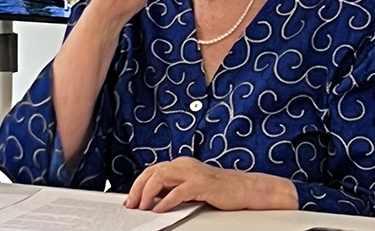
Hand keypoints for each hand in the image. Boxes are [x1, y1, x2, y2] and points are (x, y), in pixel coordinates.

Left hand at [124, 157, 297, 212]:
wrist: (244, 189)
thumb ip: (173, 189)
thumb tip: (152, 199)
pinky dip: (166, 201)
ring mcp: (193, 173)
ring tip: (142, 207)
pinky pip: (178, 192)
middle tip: (132, 205)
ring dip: (148, 193)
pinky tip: (159, 210)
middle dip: (138, 188)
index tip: (131, 199)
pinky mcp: (201, 184)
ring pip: (161, 177)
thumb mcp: (191, 187)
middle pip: (153, 171)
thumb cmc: (218, 190)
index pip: (153, 170)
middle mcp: (184, 164)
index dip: (138, 184)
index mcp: (181, 164)